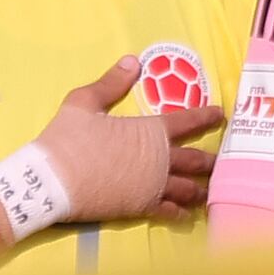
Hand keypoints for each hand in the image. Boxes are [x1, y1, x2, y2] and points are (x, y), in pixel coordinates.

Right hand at [34, 55, 223, 226]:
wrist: (50, 182)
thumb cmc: (66, 140)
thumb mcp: (83, 103)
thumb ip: (110, 83)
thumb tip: (132, 61)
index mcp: (150, 131)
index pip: (188, 120)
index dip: (206, 116)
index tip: (220, 115)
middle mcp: (161, 160)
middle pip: (196, 159)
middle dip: (212, 159)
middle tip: (223, 159)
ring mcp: (154, 186)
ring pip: (189, 189)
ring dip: (202, 188)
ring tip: (210, 189)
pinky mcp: (141, 208)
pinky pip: (170, 212)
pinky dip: (181, 213)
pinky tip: (186, 214)